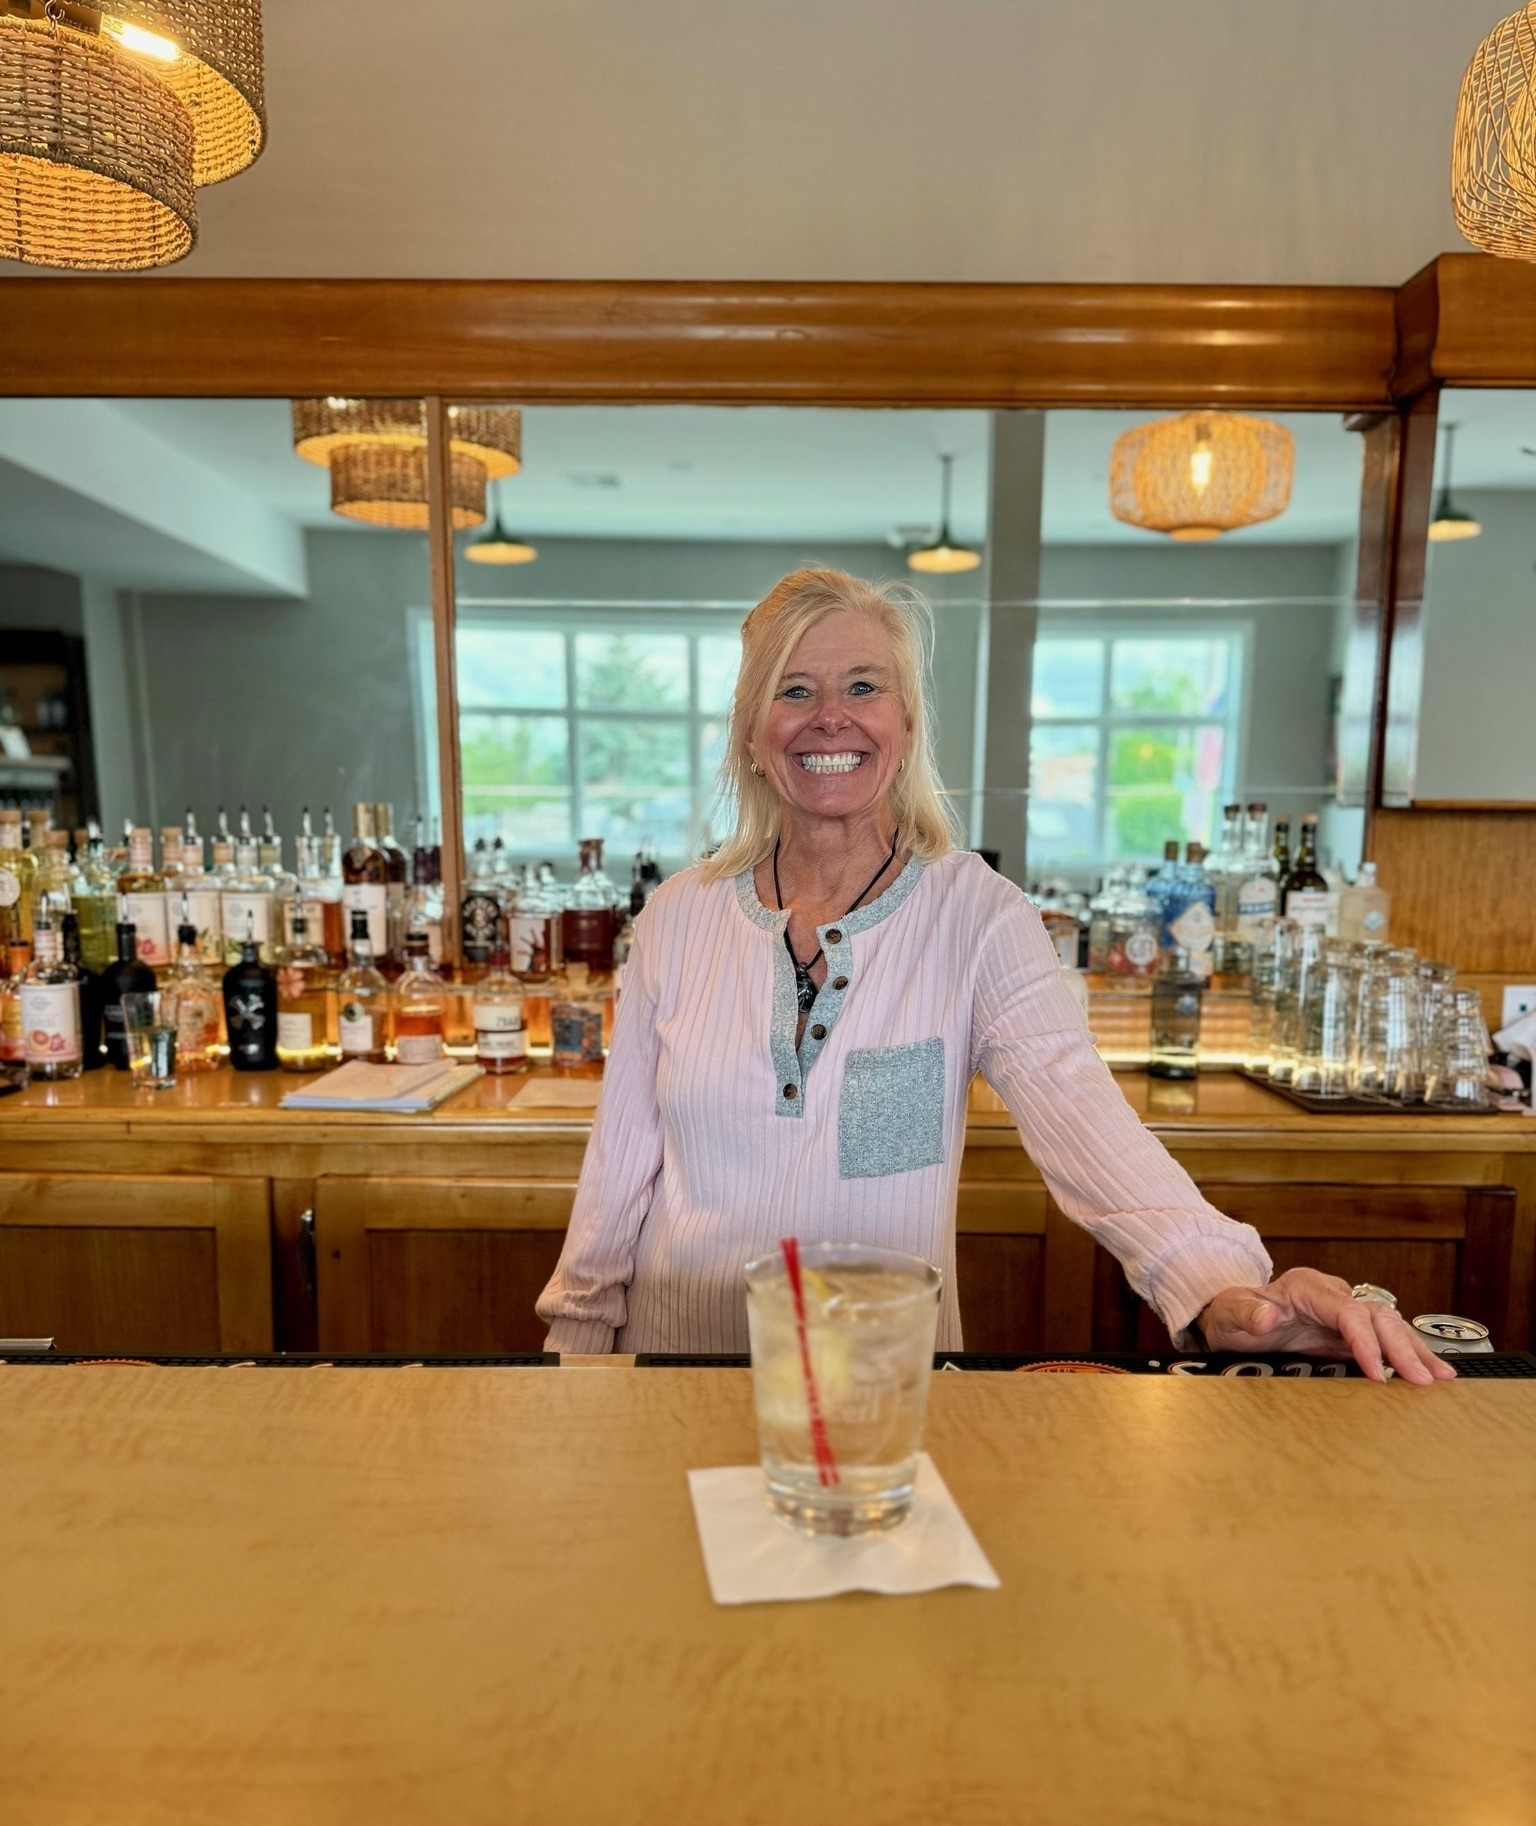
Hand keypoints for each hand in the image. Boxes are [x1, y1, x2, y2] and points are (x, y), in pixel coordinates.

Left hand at [1198, 1268, 1455, 1384]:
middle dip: (1401, 1347)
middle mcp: (1332, 1295)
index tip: (1377, 1372)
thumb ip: (1248, 1313)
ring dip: (1415, 1349)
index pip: (1347, 1311)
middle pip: (1377, 1316)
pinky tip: (1430, 1370)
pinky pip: (1386, 1338)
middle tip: (1423, 1380)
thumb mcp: (1230, 1314)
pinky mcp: (1350, 1331)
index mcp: (1306, 1287)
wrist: (1231, 1316)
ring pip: (1390, 1324)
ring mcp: (1344, 1312)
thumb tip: (1268, 1316)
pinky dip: (1408, 1352)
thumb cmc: (1231, 1314)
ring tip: (1442, 1376)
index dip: (1365, 1341)